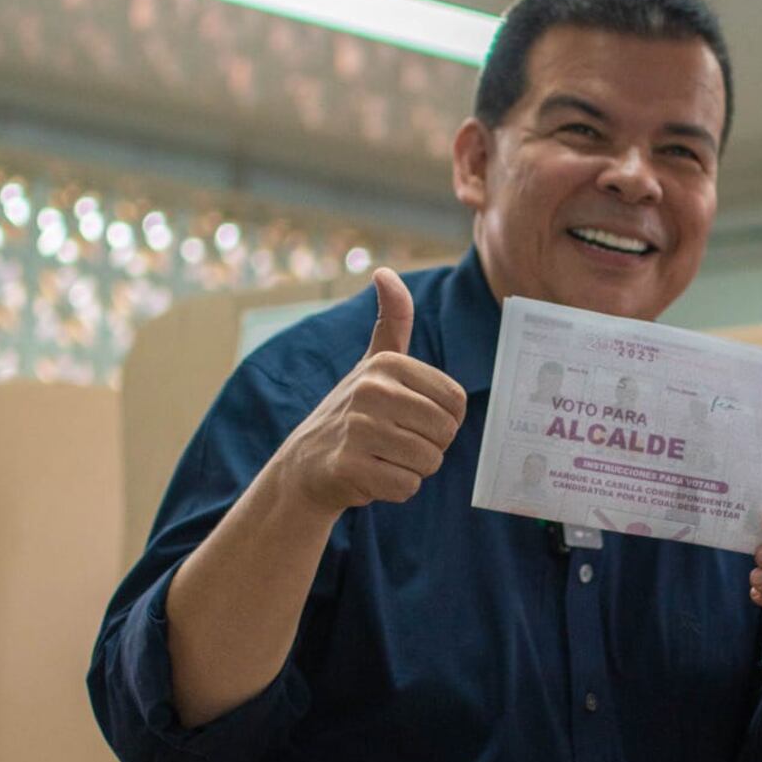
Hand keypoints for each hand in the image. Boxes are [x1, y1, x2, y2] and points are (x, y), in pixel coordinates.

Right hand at [277, 270, 465, 516]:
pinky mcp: (350, 467)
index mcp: (387, 364)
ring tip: (381, 456)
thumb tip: (384, 272)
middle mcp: (372, 390)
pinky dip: (394, 489)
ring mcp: (358, 428)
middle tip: (395, 442)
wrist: (305, 464)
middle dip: (429, 447)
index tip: (412, 419)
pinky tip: (370, 475)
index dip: (443, 421)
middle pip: (445, 433)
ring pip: (428, 462)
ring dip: (412, 469)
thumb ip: (392, 321)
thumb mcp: (373, 363)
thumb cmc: (352, 412)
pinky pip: (406, 486)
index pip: (456, 403)